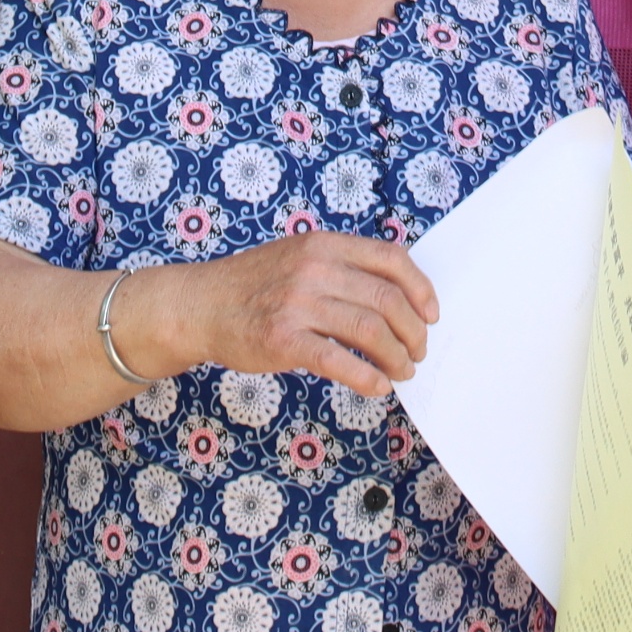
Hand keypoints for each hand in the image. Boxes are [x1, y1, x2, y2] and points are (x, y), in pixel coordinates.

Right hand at [176, 232, 438, 397]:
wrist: (200, 304)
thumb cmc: (254, 285)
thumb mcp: (299, 256)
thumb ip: (342, 266)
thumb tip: (397, 295)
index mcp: (324, 245)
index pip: (392, 259)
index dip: (420, 289)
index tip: (431, 314)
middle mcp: (314, 268)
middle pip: (387, 301)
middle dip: (413, 333)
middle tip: (417, 351)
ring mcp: (298, 304)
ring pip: (370, 331)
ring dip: (397, 357)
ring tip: (402, 370)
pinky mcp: (284, 339)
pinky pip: (340, 361)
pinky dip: (368, 377)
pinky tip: (377, 386)